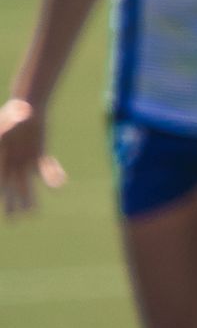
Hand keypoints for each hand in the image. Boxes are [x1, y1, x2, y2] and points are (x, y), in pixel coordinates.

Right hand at [0, 98, 66, 218]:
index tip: (2, 202)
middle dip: (11, 202)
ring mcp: (24, 160)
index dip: (2, 190)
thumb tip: (24, 111)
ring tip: (32, 214)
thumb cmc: (15, 111)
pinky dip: (52, 176)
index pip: (2, 177)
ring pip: (26, 183)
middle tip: (13, 219)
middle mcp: (11, 161)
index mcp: (1, 157)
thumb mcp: (14, 114)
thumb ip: (17, 115)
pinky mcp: (38, 155)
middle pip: (10, 186)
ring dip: (29, 197)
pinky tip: (59, 185)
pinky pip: (45, 168)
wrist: (27, 108)